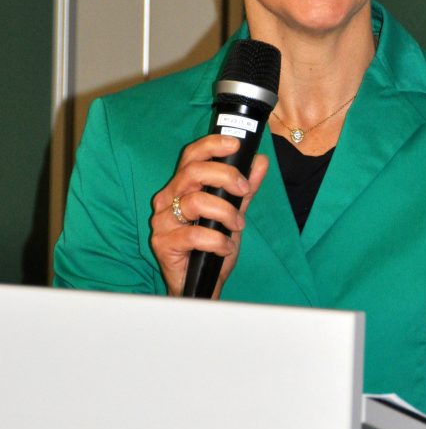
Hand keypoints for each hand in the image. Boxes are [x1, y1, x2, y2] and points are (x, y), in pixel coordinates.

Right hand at [151, 135, 267, 296]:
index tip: (236, 145)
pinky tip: (226, 247)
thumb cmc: (212, 247)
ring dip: (225, 212)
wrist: (202, 283)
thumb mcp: (233, 213)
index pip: (191, 156)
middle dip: (225, 176)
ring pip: (195, 201)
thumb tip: (260, 161)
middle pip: (193, 172)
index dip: (212, 145)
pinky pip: (194, 234)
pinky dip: (218, 240)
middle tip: (244, 190)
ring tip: (238, 225)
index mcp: (181, 186)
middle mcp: (167, 199)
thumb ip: (244, 189)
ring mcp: (162, 220)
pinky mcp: (163, 242)